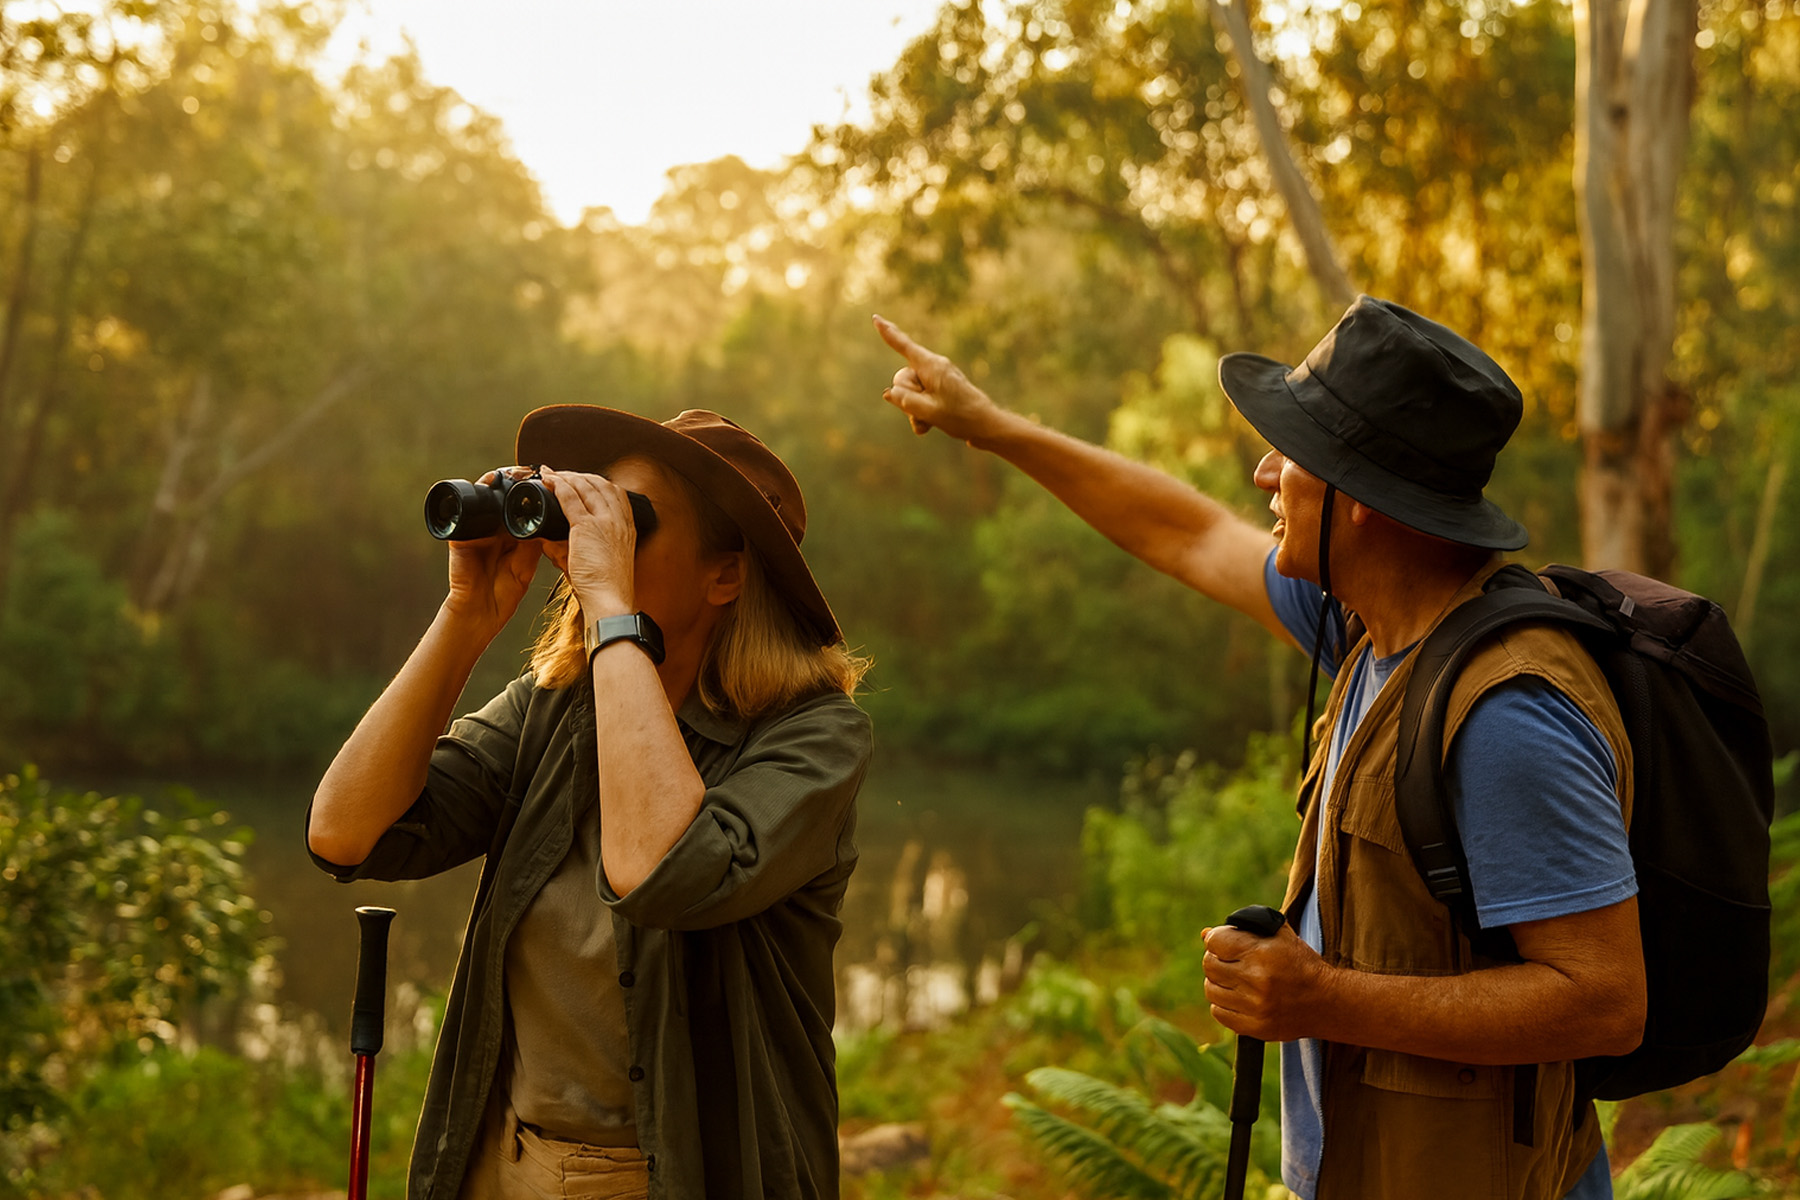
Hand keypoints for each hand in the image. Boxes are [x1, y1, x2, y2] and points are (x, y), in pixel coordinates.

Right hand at [443, 470, 542, 638]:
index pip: (519, 510)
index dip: (530, 497)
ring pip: (485, 501)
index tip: (546, 481)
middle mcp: (492, 531)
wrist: (480, 613)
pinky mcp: (460, 536)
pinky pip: (465, 512)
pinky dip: (476, 495)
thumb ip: (533, 543)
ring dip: (495, 484)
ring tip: (509, 472)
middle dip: (513, 485)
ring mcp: (476, 532)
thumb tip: (549, 519)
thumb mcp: (525, 564)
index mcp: (509, 538)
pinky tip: (488, 484)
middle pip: (502, 501)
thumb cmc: (503, 593)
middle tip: (528, 469)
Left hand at [541, 467, 636, 617]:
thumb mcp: (596, 562)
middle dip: (579, 475)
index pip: (615, 493)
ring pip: (585, 486)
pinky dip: (558, 485)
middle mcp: (620, 520)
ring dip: (567, 476)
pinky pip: (570, 497)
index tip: (580, 481)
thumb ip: (571, 548)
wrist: (610, 602)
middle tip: (561, 474)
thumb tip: (547, 540)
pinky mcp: (588, 527)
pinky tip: (549, 481)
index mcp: (627, 528)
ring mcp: (606, 521)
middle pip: (600, 484)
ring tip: (551, 474)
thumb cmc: (604, 589)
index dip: (595, 482)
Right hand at [872, 314, 1005, 441]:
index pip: (904, 346)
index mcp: (932, 366)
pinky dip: (921, 414)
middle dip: (906, 396)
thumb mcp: (928, 410)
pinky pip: (920, 400)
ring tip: (931, 421)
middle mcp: (934, 368)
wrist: (986, 426)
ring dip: (914, 410)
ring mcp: (937, 380)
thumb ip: (904, 400)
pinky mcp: (940, 391)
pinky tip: (929, 426)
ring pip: (910, 393)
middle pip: (903, 378)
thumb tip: (890, 393)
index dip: (888, 333)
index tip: (876, 318)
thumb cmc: (960, 417)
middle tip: (926, 409)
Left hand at [1201, 921, 1327, 1041]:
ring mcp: (1254, 1007)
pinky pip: (1218, 1012)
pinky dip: (1223, 1003)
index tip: (1224, 943)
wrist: (1327, 1002)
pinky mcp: (1254, 1027)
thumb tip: (1205, 934)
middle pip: (1209, 965)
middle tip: (1228, 961)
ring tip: (1234, 980)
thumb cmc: (1301, 964)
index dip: (1217, 939)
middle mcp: (1256, 980)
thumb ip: (1244, 929)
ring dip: (1218, 982)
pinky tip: (1237, 997)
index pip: (1215, 942)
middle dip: (1216, 959)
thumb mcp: (1279, 936)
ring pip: (1211, 989)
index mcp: (1262, 953)